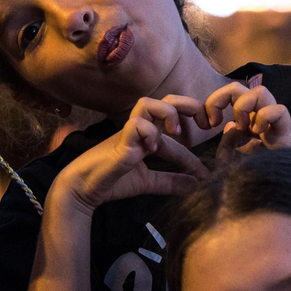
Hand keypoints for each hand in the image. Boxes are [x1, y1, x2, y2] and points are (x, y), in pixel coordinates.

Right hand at [55, 96, 208, 214]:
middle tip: (204, 123)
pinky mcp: (118, 142)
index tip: (206, 168)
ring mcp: (128, 133)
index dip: (195, 144)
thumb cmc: (113, 182)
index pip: (177, 130)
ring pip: (148, 103)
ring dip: (167, 113)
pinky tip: (151, 148)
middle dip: (188, 105)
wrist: (84, 190)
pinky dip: (148, 133)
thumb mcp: (148, 182)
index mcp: (147, 136)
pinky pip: (135, 125)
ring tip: (175, 131)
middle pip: (165, 100)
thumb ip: (170, 182)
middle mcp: (139, 129)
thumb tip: (196, 185)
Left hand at [202, 77, 290, 153]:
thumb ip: (229, 145)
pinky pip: (279, 110)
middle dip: (219, 98)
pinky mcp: (288, 130)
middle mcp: (260, 115)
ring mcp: (275, 120)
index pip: (227, 96)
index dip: (212, 104)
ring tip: (244, 128)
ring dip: (244, 107)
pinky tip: (261, 134)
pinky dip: (265, 119)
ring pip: (260, 91)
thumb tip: (228, 127)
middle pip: (236, 87)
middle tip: (214, 122)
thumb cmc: (268, 168)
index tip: (205, 124)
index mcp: (248, 118)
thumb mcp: (240, 159)